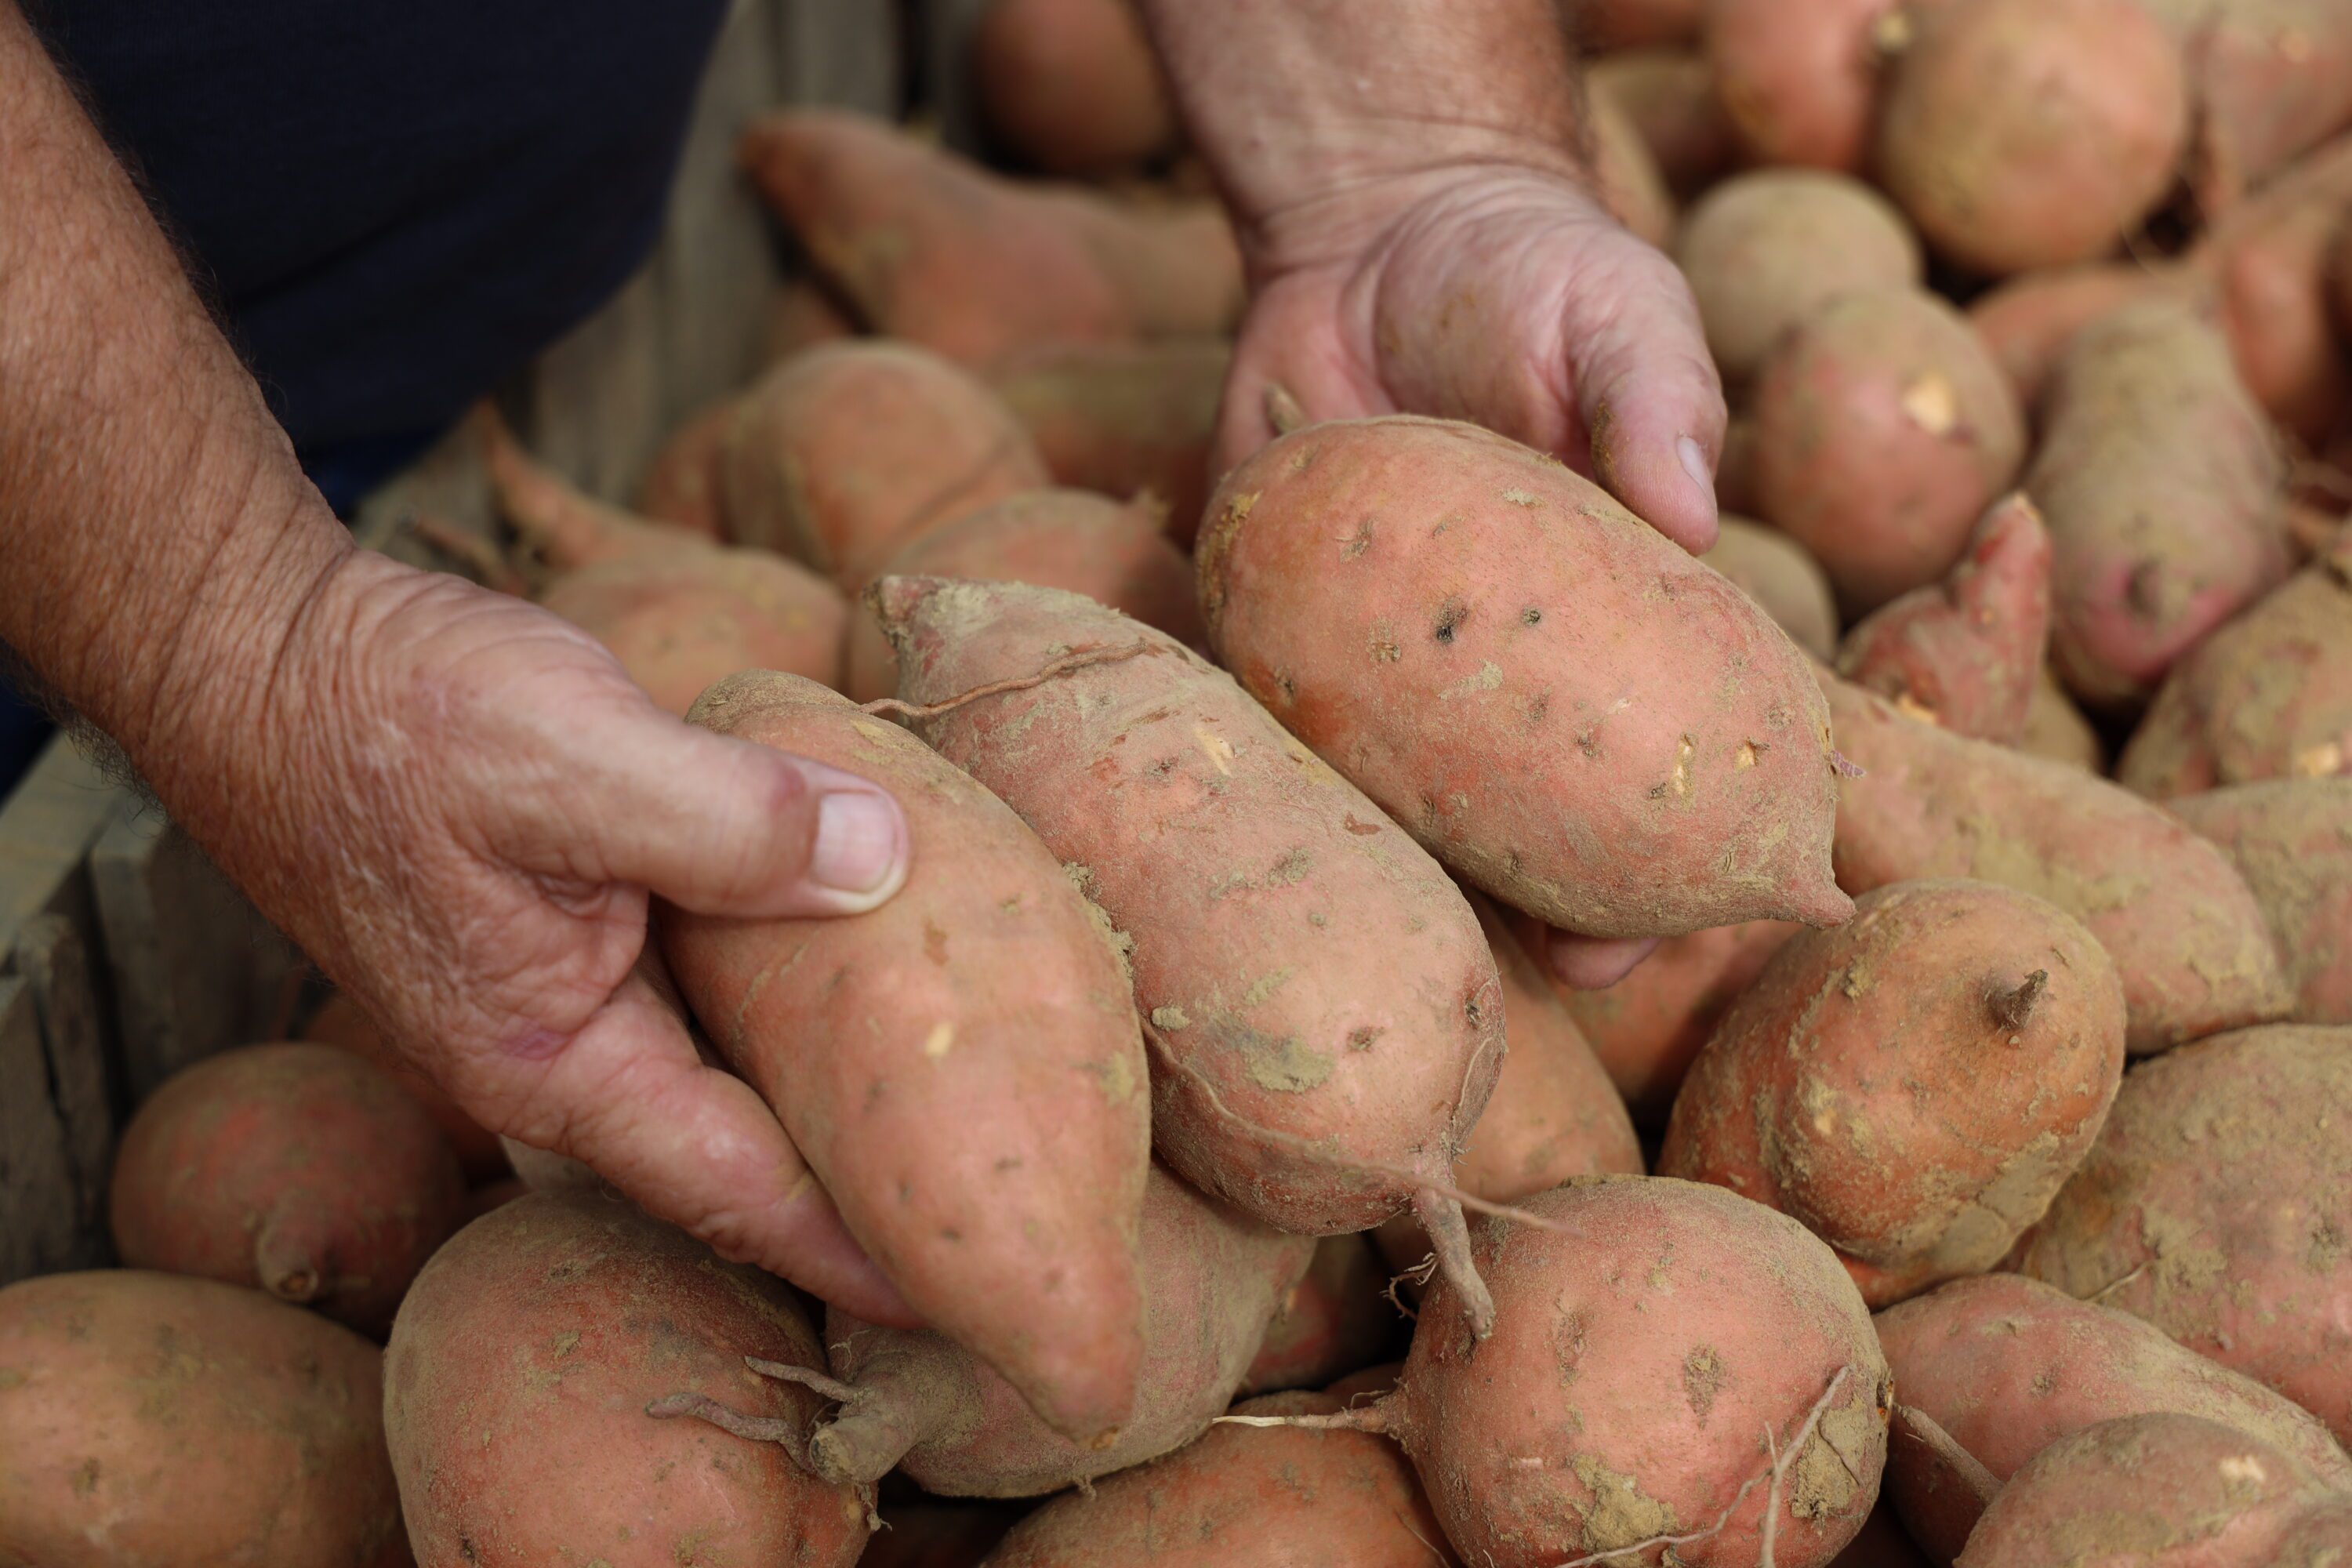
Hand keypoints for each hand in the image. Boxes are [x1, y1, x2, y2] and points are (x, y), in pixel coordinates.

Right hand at [247, 552, 920, 1320]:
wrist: (270, 655)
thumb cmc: (390, 716)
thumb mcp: (572, 758)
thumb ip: (733, 821)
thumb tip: (887, 859)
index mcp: (556, 1062)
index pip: (737, 1191)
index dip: (855, 1248)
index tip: (965, 1289)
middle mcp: (565, 1054)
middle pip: (742, 1151)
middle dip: (859, 1181)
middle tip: (995, 1196)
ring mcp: (569, 993)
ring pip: (730, 1062)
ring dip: (829, 1078)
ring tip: (962, 1090)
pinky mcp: (581, 925)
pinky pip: (710, 981)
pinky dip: (787, 979)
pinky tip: (870, 945)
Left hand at [1222, 163, 1727, 985]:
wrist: (1374, 226)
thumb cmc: (1534, 270)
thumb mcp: (1620, 312)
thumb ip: (1656, 400)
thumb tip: (1691, 510)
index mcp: (1613, 615)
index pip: (1660, 756)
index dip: (1669, 853)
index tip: (1664, 923)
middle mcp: (1503, 660)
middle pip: (1531, 814)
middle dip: (1548, 904)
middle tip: (1557, 971)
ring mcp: (1390, 652)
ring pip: (1404, 798)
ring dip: (1410, 873)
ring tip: (1413, 936)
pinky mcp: (1283, 614)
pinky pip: (1281, 713)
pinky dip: (1284, 772)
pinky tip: (1282, 829)